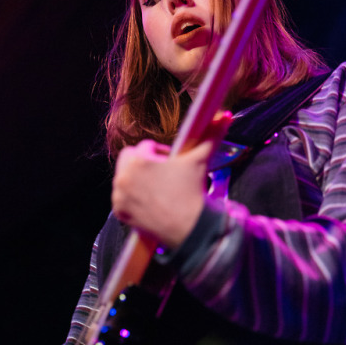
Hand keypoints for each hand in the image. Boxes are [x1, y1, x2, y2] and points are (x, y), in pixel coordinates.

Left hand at [112, 113, 230, 248]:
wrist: (190, 228)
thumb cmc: (192, 191)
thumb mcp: (200, 160)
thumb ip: (211, 135)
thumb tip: (226, 116)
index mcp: (138, 160)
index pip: (147, 146)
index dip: (162, 152)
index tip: (173, 163)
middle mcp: (123, 177)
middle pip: (129, 159)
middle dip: (144, 163)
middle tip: (163, 174)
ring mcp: (119, 196)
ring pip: (124, 178)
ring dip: (137, 179)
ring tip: (157, 188)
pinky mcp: (120, 212)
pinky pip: (121, 198)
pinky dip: (132, 198)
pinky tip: (149, 202)